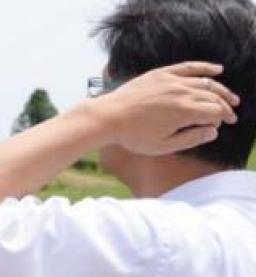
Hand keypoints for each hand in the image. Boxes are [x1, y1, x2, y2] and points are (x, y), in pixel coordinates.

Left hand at [92, 61, 239, 154]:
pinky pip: (188, 67)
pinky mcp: (161, 74)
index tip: (223, 125)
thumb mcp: (163, 146)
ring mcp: (171, 81)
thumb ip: (191, 138)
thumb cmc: (133, 136)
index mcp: (185, 111)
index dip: (222, 119)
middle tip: (231, 114)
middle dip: (225, 106)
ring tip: (230, 98)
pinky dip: (204, 67)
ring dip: (220, 90)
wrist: (108, 117)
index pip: (215, 112)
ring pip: (205, 83)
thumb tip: (213, 132)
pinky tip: (217, 70)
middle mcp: (182, 92)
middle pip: (213, 97)